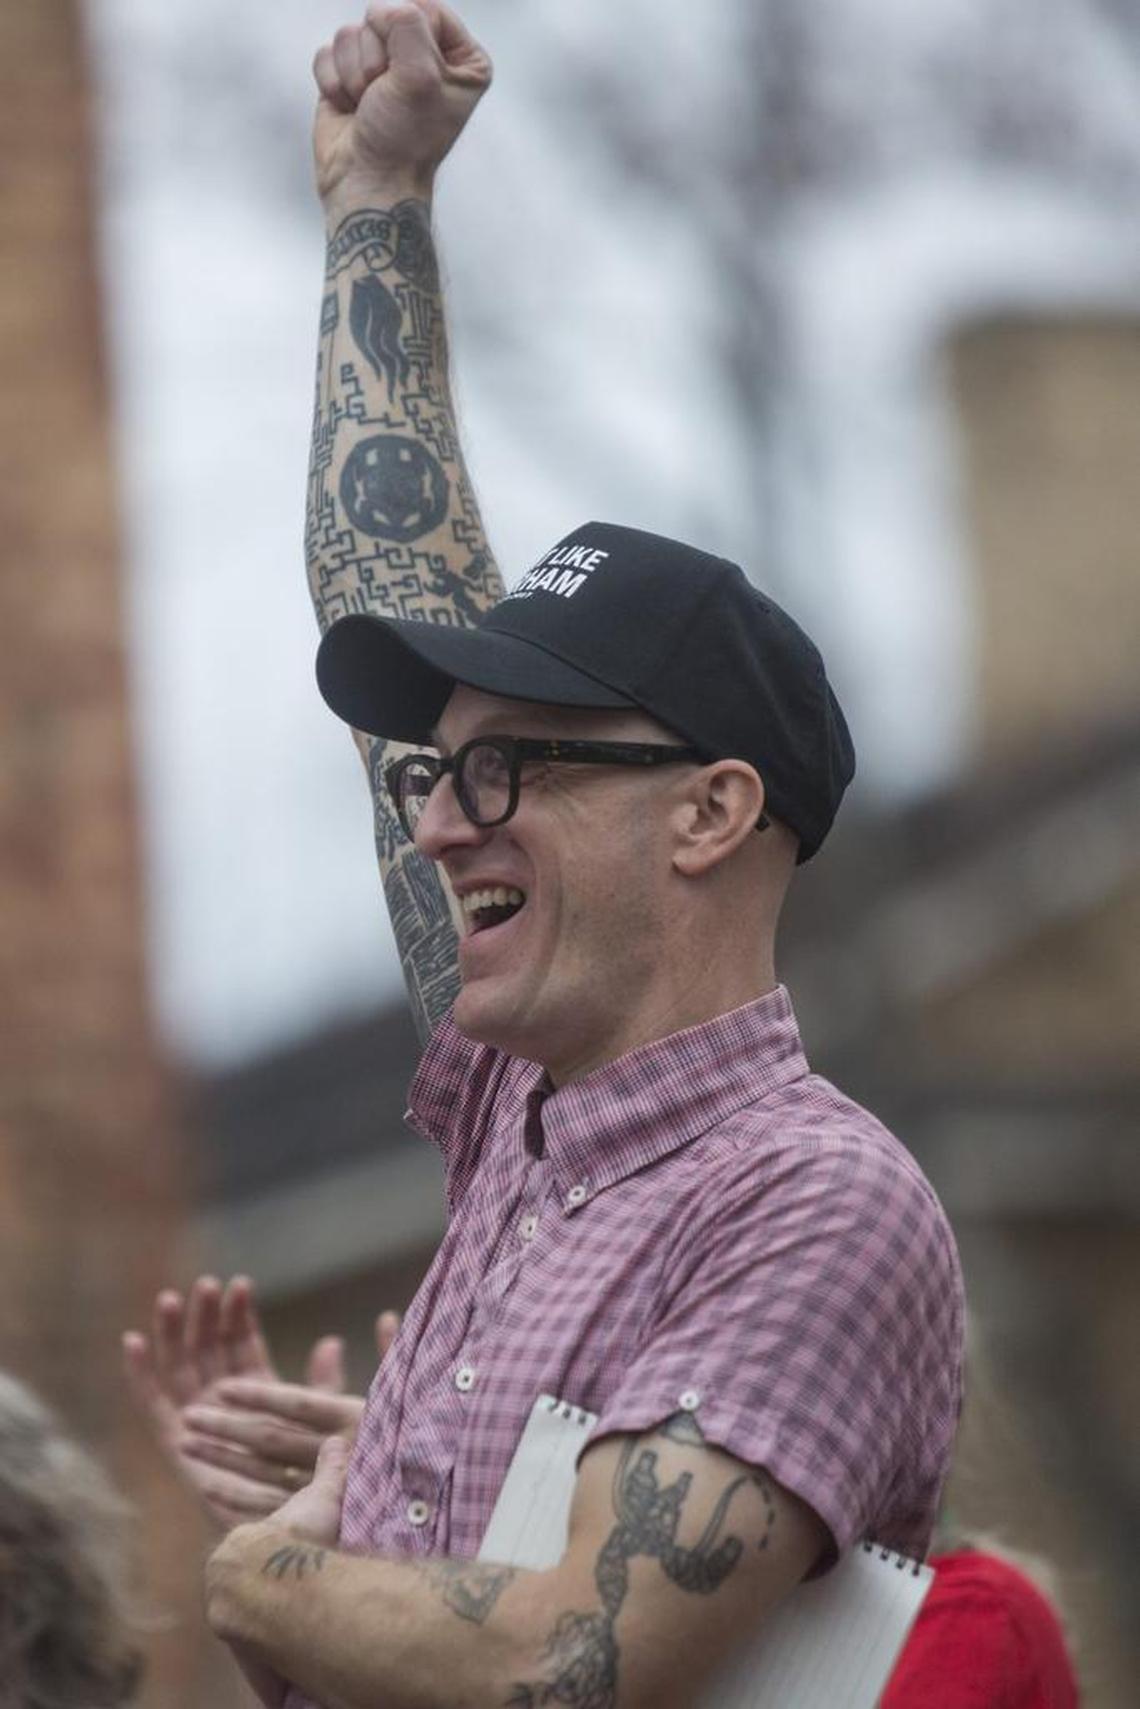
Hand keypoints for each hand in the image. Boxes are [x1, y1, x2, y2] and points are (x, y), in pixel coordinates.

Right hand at [123, 1273, 398, 1530]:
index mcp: (253, 1395)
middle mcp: (220, 1405)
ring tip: (171, 1298)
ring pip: (179, 1367)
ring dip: (172, 1333)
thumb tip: (331, 1342)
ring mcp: (196, 1423)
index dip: (239, 1315)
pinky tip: (132, 1341)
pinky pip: (152, 1404)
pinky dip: (139, 1373)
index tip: (240, 1285)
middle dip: (204, 1316)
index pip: (242, 1344)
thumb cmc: (312, 1480)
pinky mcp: (175, 1444)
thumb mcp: (321, 1425)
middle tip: (207, 1284)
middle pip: (207, 1349)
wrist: (286, 1532)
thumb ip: (321, 1385)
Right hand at [312, 0, 491, 209]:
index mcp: (462, 61)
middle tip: (385, 95)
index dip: (409, 37)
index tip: (412, 77)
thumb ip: (408, 24)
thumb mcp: (421, 74)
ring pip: (352, 33)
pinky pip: (329, 52)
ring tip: (369, 106)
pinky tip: (349, 109)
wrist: (368, 180)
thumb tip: (380, 11)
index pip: (428, 9)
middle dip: (377, 58)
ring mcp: (385, 67)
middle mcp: (425, 59)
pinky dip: (334, 82)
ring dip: (355, 74)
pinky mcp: (349, 77)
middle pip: (385, 17)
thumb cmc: (403, 138)